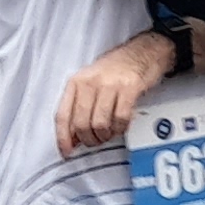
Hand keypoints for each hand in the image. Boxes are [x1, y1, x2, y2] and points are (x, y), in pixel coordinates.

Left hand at [56, 33, 183, 151]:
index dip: (63, 138)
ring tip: (109, 133)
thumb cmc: (115, 69)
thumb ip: (79, 107)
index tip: (67, 152)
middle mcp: (90, 82)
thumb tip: (73, 138)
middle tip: (96, 141)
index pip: (62, 115)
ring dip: (105, 136)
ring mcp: (110, 84)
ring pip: (100, 124)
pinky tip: (121, 125)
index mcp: (76, 82)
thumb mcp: (90, 83)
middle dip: (89, 140)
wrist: (142, 51)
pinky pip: (120, 118)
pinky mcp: (129, 88)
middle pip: (81, 124)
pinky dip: (121, 128)